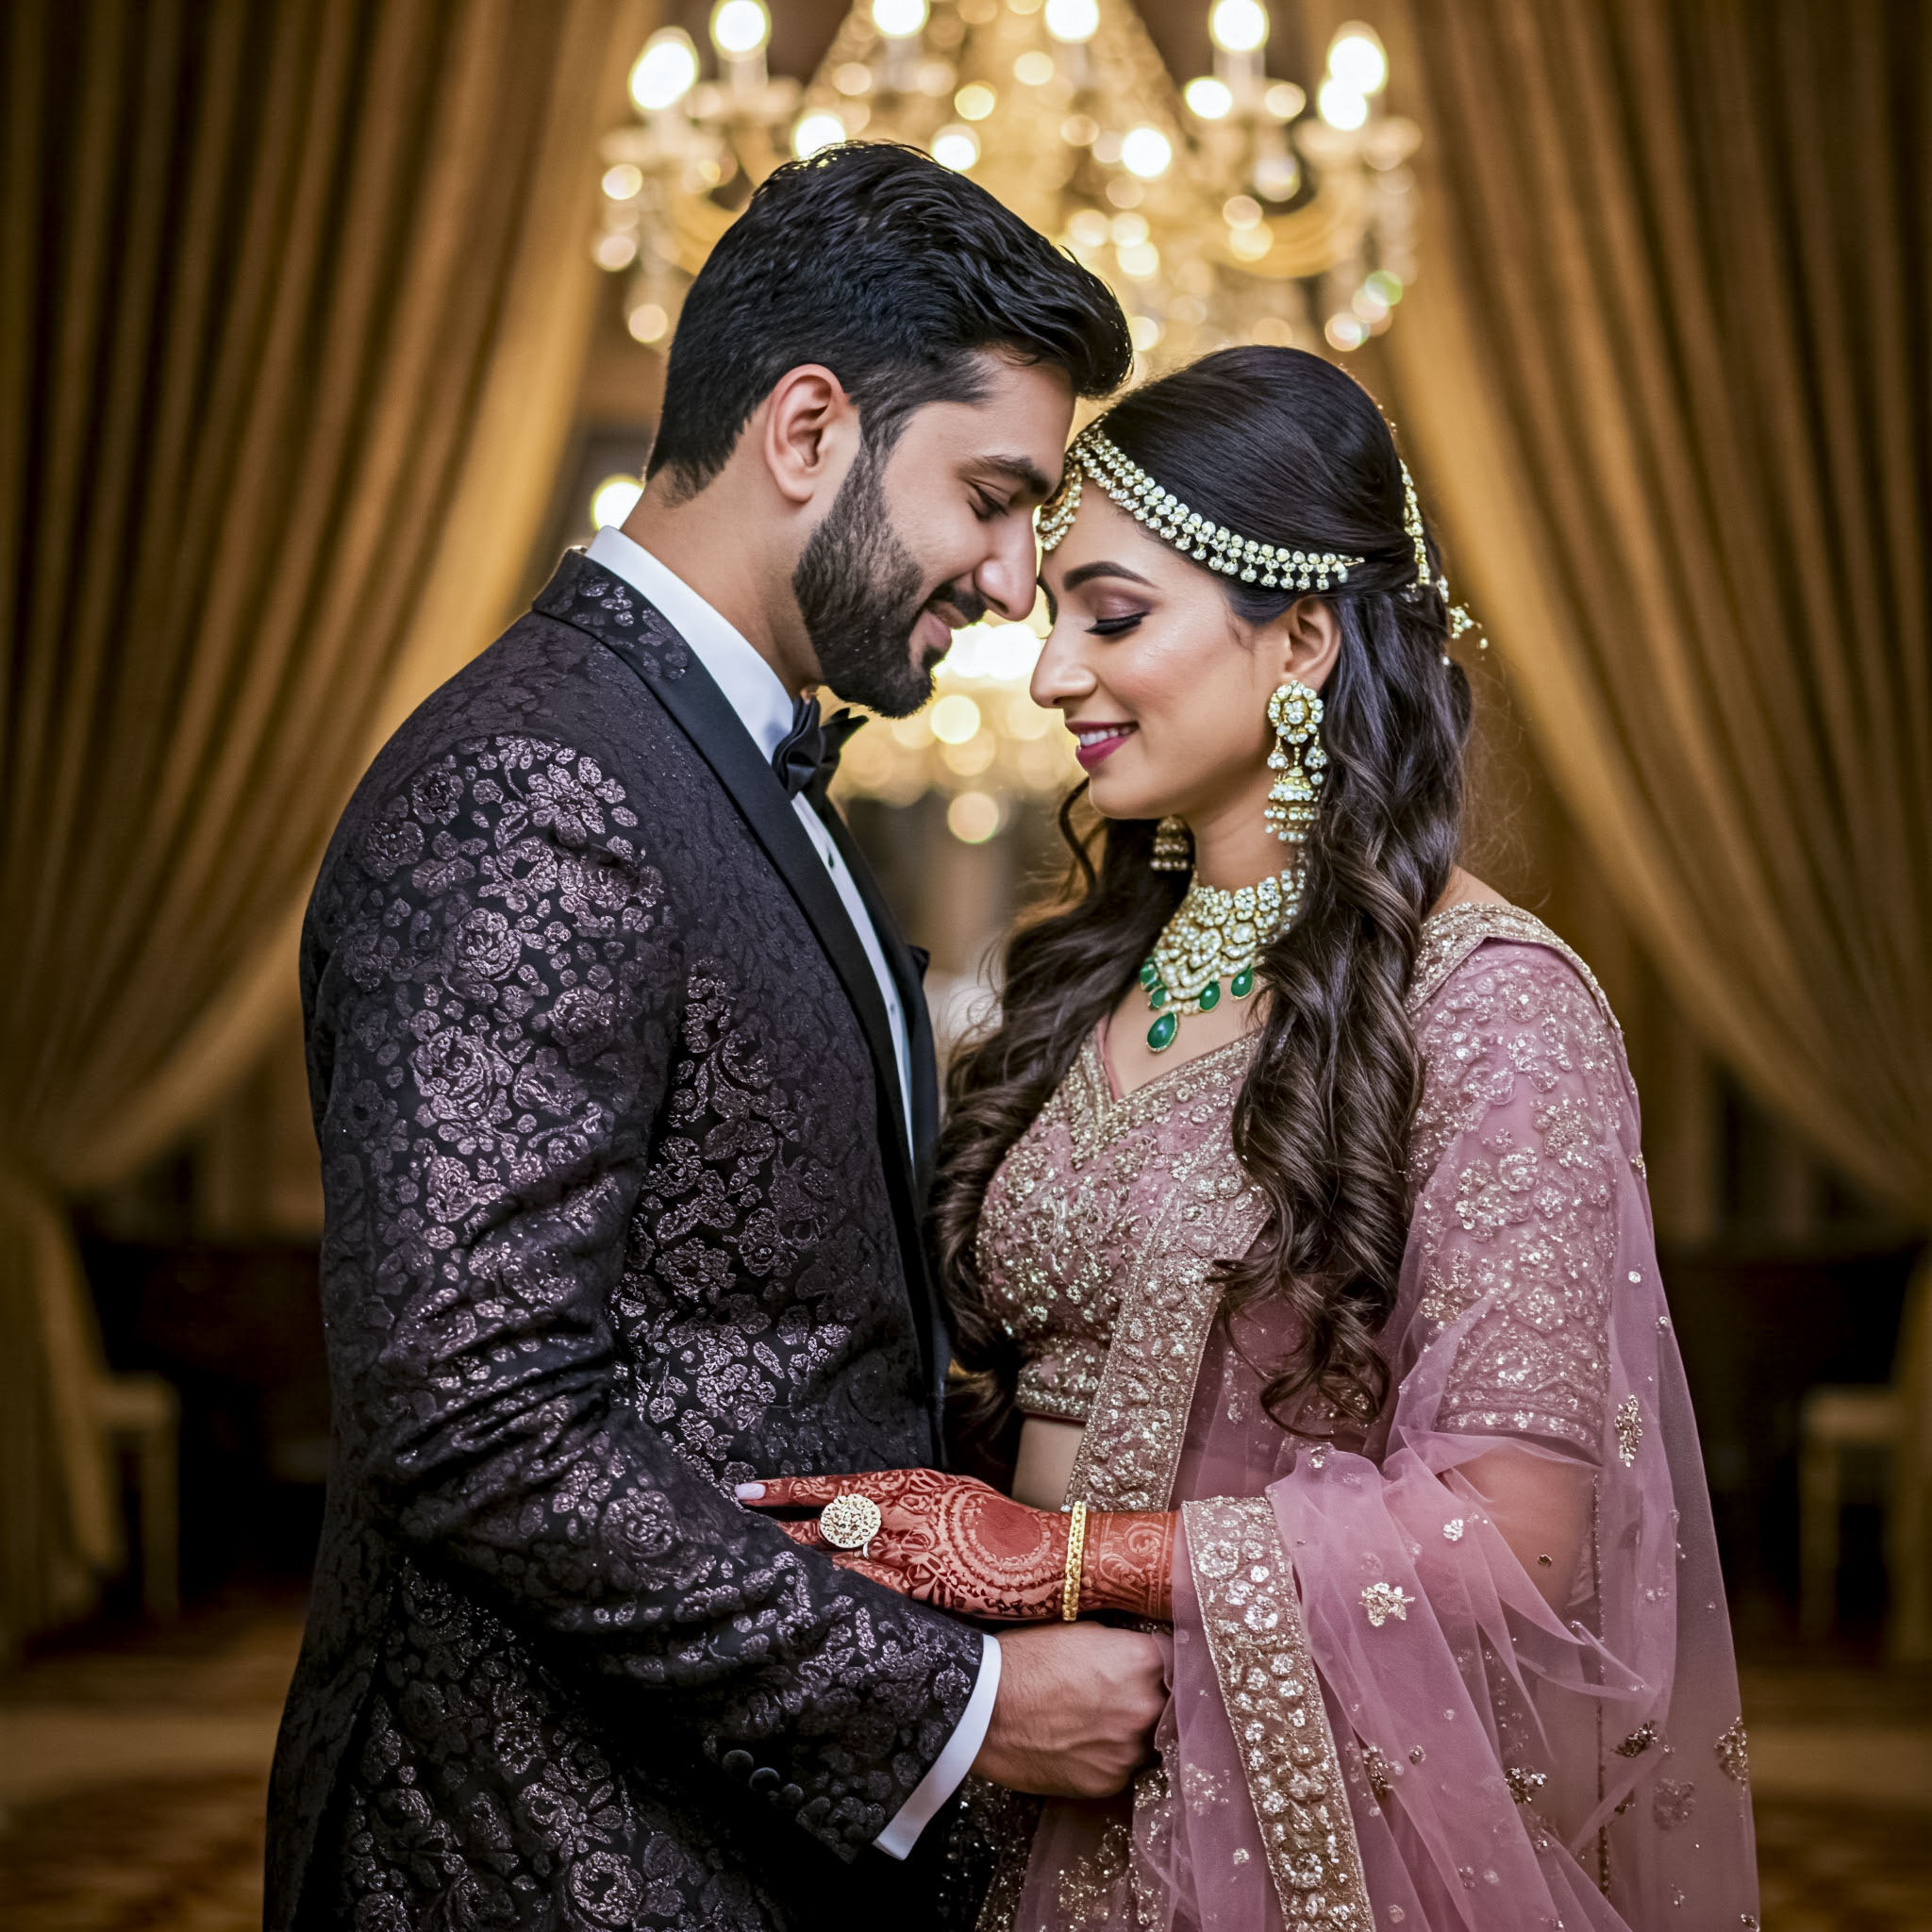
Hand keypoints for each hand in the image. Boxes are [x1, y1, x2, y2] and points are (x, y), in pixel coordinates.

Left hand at [737, 1469, 1175, 1621]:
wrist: (1053, 1557)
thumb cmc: (1009, 1529)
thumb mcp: (959, 1496)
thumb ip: (918, 1500)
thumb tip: (883, 1503)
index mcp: (913, 1484)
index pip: (838, 1485)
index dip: (789, 1489)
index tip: (748, 1490)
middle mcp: (906, 1511)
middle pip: (826, 1519)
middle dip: (778, 1524)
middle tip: (732, 1527)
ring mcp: (914, 1549)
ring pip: (839, 1554)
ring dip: (796, 1563)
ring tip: (754, 1569)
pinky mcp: (926, 1587)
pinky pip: (869, 1592)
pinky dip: (834, 1596)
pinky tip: (804, 1605)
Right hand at [973, 1623, 1166, 1797]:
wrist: (984, 1708)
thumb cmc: (1027, 1659)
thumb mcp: (1083, 1633)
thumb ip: (1123, 1649)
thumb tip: (1141, 1662)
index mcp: (1144, 1661)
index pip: (1174, 1662)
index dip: (1158, 1666)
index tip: (1147, 1670)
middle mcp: (1146, 1707)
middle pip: (1163, 1705)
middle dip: (1145, 1700)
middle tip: (1114, 1697)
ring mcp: (1129, 1750)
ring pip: (1143, 1741)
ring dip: (1126, 1734)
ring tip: (1090, 1724)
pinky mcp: (1108, 1783)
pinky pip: (1119, 1769)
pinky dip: (1105, 1759)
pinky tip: (1077, 1746)